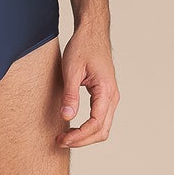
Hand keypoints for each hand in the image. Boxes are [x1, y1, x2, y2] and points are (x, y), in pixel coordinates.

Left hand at [55, 25, 118, 147]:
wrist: (92, 32)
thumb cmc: (83, 47)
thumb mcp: (72, 70)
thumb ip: (70, 95)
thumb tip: (67, 117)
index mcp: (106, 91)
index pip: (95, 124)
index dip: (78, 136)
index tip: (62, 138)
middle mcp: (113, 96)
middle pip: (102, 131)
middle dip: (81, 140)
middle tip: (60, 141)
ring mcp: (111, 97)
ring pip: (103, 127)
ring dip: (85, 136)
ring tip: (65, 137)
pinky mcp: (105, 95)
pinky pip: (101, 119)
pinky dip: (88, 128)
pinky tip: (73, 127)